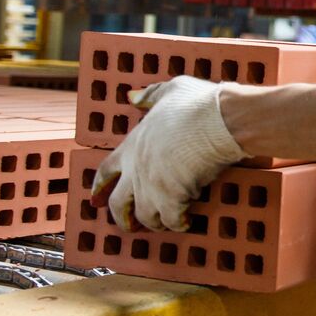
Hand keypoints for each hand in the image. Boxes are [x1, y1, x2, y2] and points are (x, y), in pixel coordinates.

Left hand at [90, 76, 247, 231]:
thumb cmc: (198, 105)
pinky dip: (178, 224)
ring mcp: (152, 186)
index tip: (95, 199)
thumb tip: (133, 97)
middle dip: (122, 218)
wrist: (219, 121)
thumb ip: (150, 96)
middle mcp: (136, 169)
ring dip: (155, 222)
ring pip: (144, 216)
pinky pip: (171, 221)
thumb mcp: (171, 90)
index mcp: (133, 144)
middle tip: (130, 225)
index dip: (99, 187)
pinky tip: (186, 221)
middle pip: (117, 203)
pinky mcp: (172, 199)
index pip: (106, 170)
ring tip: (165, 223)